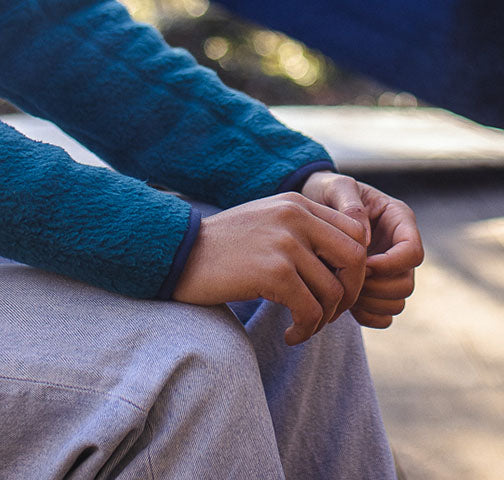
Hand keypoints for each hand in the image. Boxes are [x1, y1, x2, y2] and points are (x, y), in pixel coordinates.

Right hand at [172, 192, 367, 344]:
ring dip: (325, 319)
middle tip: (330, 313)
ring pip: (334, 292)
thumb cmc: (223, 246)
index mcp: (294, 202)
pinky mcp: (274, 271)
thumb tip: (350, 265)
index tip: (336, 287)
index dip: (356, 266)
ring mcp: (285, 242)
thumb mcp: (266, 223)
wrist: (180, 254)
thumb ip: (304, 231)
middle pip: (356, 260)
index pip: (355, 233)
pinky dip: (306, 330)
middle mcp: (294, 216)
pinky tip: (291, 334)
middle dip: (350, 293)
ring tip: (303, 326)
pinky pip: (312, 311)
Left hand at [300, 171, 423, 328]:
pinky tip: (344, 302)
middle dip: (376, 286)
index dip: (390, 264)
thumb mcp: (335, 186)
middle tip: (345, 277)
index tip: (361, 263)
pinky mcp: (375, 288)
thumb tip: (365, 238)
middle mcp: (398, 248)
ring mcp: (389, 270)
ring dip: (370, 302)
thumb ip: (351, 205)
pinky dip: (367, 315)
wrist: (311, 204)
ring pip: (397, 302)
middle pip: (406, 283)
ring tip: (341, 287)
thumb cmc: (325, 190)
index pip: (413, 252)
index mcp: (399, 221)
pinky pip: (384, 316)